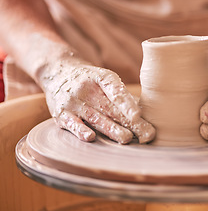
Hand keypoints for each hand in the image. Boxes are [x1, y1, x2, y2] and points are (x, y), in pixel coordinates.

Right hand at [39, 58, 154, 143]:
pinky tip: (90, 137)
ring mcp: (73, 101)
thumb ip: (122, 96)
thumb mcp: (105, 79)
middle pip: (111, 108)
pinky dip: (80, 130)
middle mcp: (87, 89)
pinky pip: (71, 123)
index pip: (116, 90)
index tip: (138, 115)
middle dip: (130, 123)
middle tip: (146, 135)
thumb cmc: (90, 81)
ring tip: (126, 139)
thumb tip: (145, 115)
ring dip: (112, 130)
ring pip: (95, 118)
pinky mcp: (61, 114)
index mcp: (102, 78)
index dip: (127, 103)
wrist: (57, 72)